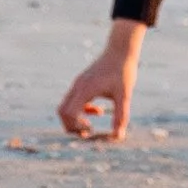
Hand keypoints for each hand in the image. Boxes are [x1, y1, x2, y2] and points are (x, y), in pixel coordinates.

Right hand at [57, 23, 145, 140]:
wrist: (120, 50)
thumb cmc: (123, 71)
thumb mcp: (124, 95)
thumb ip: (121, 115)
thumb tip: (118, 136)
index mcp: (86, 89)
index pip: (68, 113)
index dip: (76, 126)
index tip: (91, 130)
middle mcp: (78, 86)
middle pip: (62, 111)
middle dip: (71, 126)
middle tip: (87, 134)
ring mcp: (78, 84)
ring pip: (65, 106)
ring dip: (75, 119)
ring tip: (91, 127)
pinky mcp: (82, 83)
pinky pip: (74, 101)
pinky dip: (81, 111)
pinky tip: (98, 112)